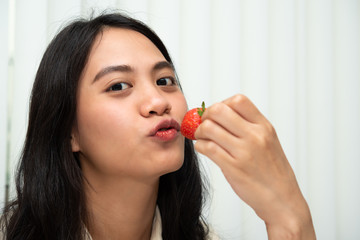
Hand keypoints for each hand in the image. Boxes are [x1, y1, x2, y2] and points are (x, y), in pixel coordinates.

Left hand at [194, 94, 315, 239]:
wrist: (282, 200)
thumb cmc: (273, 171)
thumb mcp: (268, 141)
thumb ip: (247, 127)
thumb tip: (218, 115)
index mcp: (264, 126)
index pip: (238, 100)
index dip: (222, 103)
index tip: (217, 114)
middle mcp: (255, 136)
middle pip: (219, 110)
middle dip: (206, 115)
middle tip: (204, 124)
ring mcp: (244, 152)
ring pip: (209, 128)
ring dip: (199, 131)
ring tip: (202, 138)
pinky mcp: (233, 167)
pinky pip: (207, 148)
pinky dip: (200, 146)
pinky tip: (204, 149)